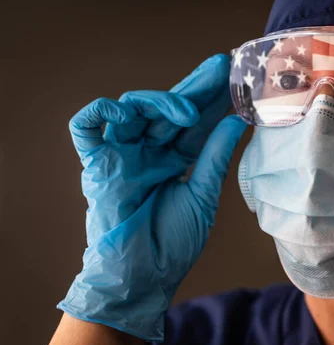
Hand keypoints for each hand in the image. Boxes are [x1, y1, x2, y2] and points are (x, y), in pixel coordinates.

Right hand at [58, 54, 246, 340]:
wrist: (144, 276)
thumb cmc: (173, 243)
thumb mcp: (203, 195)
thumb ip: (215, 156)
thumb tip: (235, 120)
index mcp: (173, 161)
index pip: (193, 123)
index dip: (211, 101)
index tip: (234, 81)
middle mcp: (148, 153)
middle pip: (168, 110)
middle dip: (193, 88)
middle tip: (219, 67)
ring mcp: (122, 156)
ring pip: (134, 110)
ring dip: (160, 102)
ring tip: (186, 110)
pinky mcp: (97, 165)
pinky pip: (87, 127)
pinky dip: (101, 113)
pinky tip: (126, 110)